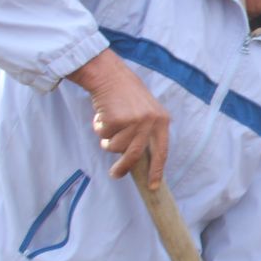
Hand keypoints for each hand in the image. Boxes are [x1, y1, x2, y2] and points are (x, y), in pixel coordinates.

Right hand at [70, 49, 168, 185]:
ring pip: (115, 147)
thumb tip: (140, 161)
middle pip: (135, 155)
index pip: (162, 151)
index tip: (153, 186)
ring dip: (107, 140)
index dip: (157, 170)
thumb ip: (146, 132)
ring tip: (107, 124)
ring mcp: (133, 120)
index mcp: (162, 120)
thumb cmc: (125, 94)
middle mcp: (150, 121)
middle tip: (115, 174)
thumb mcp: (146, 110)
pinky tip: (101, 114)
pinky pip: (103, 136)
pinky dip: (98, 128)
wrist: (109, 73)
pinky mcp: (116, 118)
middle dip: (123, 167)